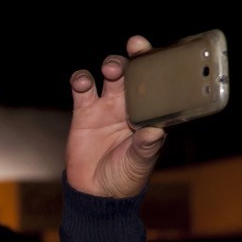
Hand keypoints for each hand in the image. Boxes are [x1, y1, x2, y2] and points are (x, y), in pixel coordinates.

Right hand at [66, 36, 165, 197]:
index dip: (159, 65)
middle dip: (136, 57)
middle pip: (135, 72)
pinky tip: (82, 82)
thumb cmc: (125, 178)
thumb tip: (154, 132)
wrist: (95, 193)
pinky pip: (83, 89)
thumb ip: (146, 147)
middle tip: (136, 48)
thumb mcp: (139, 164)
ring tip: (111, 70)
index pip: (159, 83)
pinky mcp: (84, 113)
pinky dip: (81, 80)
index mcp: (150, 113)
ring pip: (111, 74)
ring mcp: (107, 107)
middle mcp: (131, 105)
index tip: (159, 52)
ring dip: (112, 65)